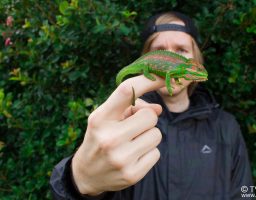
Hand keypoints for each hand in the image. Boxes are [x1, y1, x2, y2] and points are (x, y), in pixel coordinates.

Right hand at [71, 75, 164, 195]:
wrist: (87, 174)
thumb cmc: (100, 138)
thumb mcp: (106, 118)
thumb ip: (131, 107)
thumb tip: (159, 109)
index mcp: (100, 119)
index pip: (126, 91)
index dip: (148, 80)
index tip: (162, 76)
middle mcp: (109, 138)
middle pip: (150, 116)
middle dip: (147, 118)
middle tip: (135, 126)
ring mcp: (121, 158)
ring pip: (156, 135)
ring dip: (148, 136)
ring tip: (132, 142)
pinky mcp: (133, 174)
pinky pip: (156, 153)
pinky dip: (149, 152)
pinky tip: (134, 156)